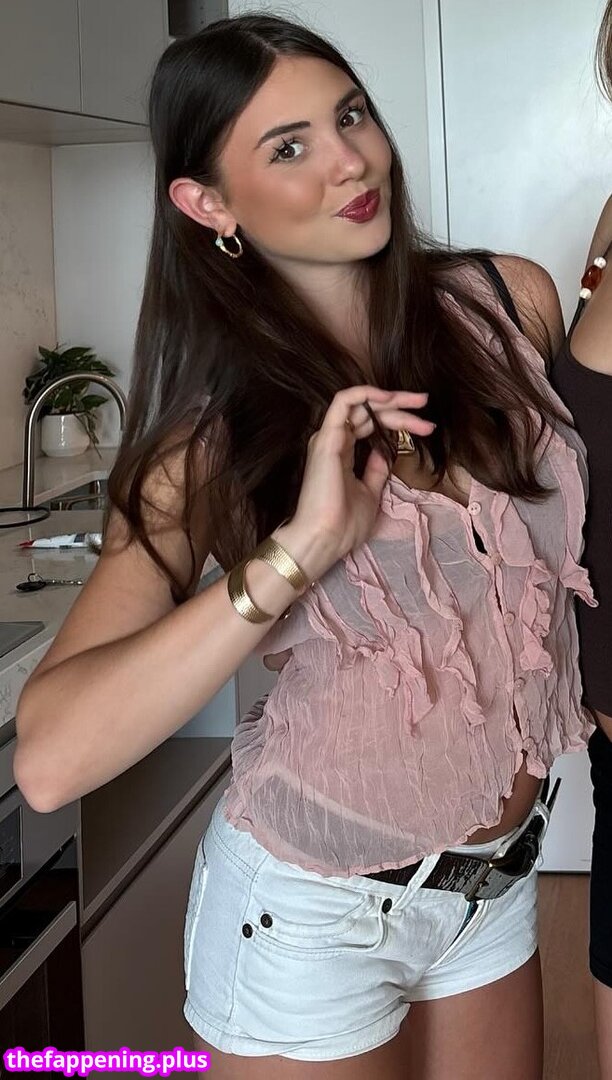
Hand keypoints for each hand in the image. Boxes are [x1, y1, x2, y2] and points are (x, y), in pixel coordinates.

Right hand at [275, 386, 433, 581]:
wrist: (324, 539)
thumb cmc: (343, 524)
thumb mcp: (370, 493)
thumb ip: (376, 470)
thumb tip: (385, 453)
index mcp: (341, 452)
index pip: (370, 425)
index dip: (399, 421)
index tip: (425, 427)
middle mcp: (333, 440)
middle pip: (369, 412)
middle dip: (401, 406)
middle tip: (425, 404)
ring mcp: (329, 437)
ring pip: (360, 403)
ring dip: (390, 398)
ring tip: (418, 402)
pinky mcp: (327, 437)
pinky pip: (343, 401)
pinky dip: (366, 393)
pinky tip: (390, 397)